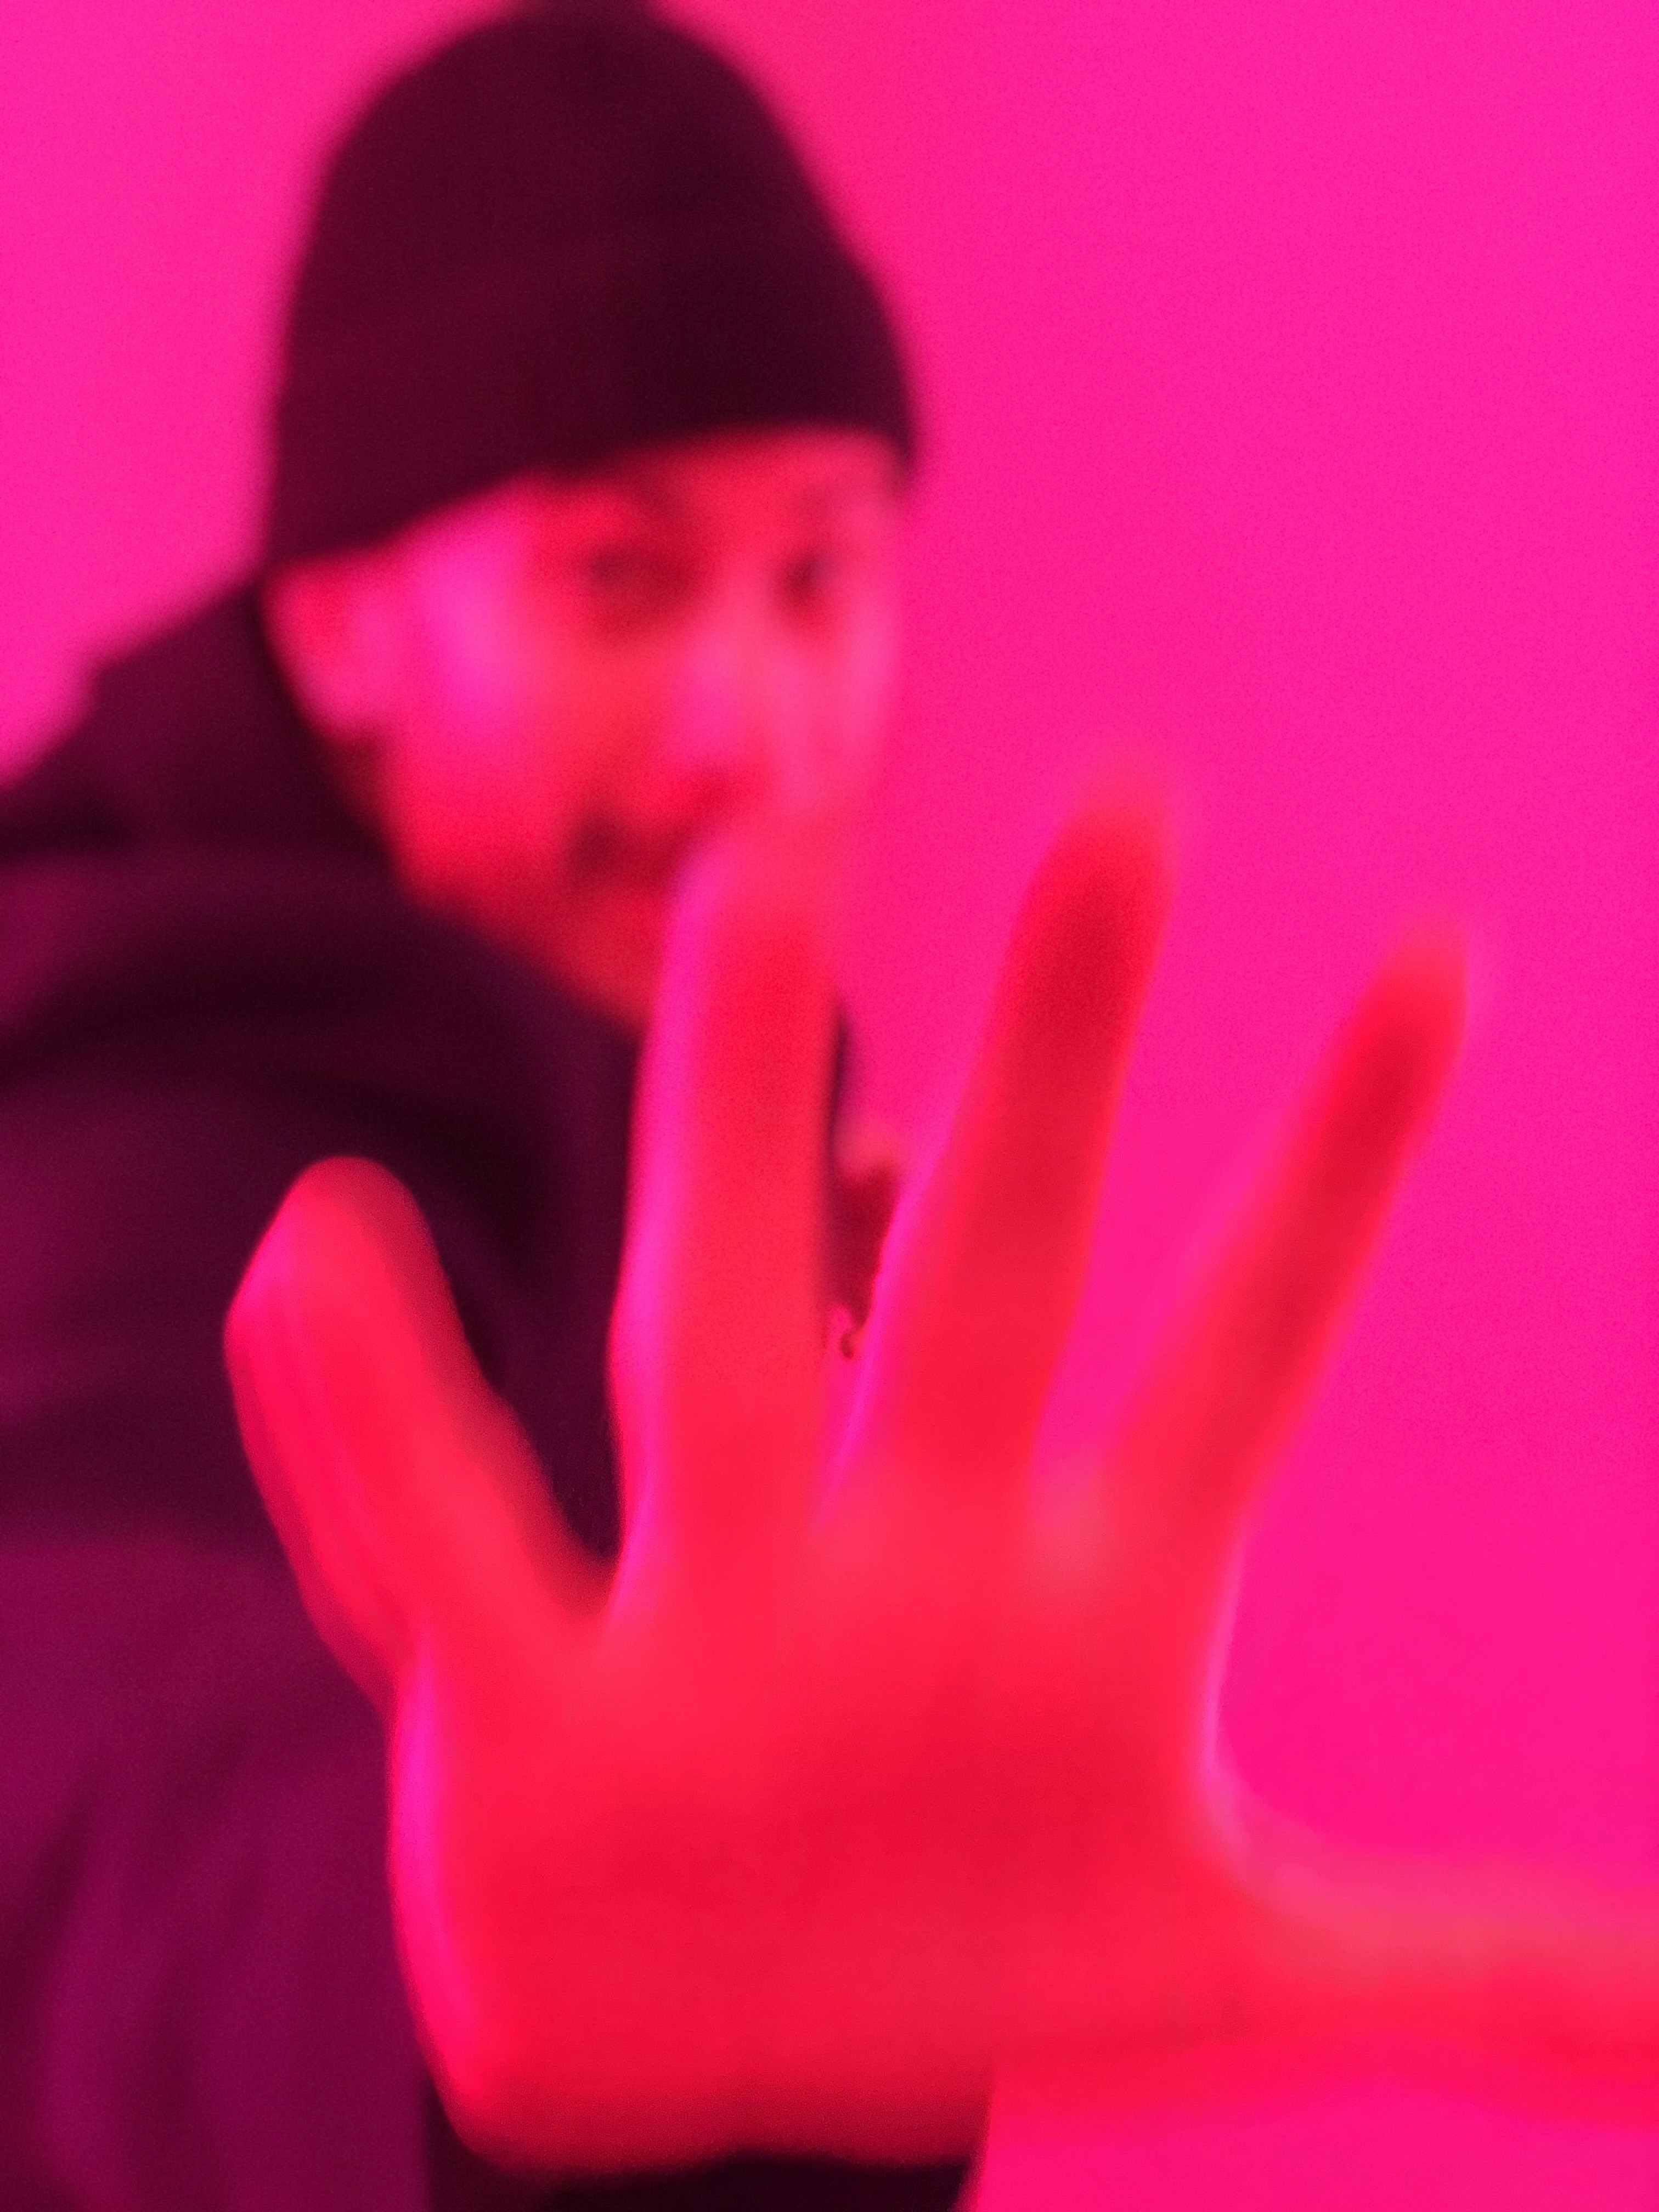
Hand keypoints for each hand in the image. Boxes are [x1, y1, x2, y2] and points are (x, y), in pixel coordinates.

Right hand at [224, 789, 1658, 2176]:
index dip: (1339, 1172)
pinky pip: (431, 1553)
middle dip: (1060, 1059)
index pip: (1240, 1354)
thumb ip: (1472, 1973)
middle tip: (1131, 802)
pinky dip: (364, 1422)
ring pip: (711, 1340)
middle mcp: (895, 1562)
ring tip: (748, 886)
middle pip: (986, 1276)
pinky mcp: (522, 1720)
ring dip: (728, 1124)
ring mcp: (707, 1620)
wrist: (706, 2082)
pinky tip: (324, 1254)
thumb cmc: (971, 1961)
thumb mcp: (1230, 1984)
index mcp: (1078, 1613)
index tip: (1441, 959)